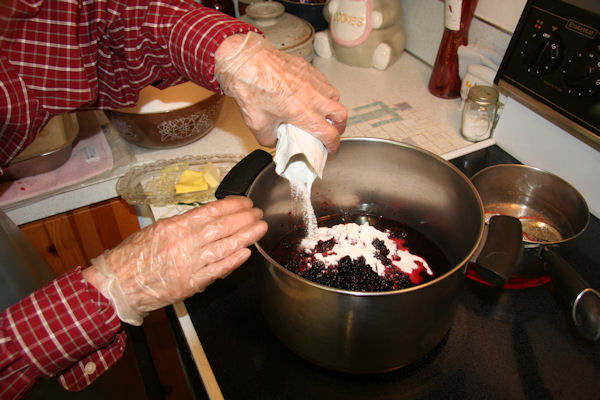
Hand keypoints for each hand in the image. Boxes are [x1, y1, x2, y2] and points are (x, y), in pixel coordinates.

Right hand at [83, 196, 267, 324]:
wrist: (117, 284)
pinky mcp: (191, 283)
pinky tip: (246, 252)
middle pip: (222, 227)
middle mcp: (184, 243)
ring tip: (260, 229)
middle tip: (258, 213)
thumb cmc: (132, 257)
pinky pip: (217, 270)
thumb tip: (207, 218)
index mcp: (175, 227)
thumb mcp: (155, 231)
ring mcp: (189, 264)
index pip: (210, 211)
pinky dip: (233, 261)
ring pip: (224, 246)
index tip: (245, 202)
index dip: (232, 206)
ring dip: (246, 236)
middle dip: (244, 219)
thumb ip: (182, 225)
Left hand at [214, 32, 346, 152]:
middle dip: (339, 127)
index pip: (329, 133)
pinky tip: (312, 95)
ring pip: (335, 96)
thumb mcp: (256, 124)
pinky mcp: (308, 68)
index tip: (330, 147)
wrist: (245, 60)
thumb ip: (269, 139)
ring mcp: (312, 80)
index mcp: (302, 113)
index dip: (332, 145)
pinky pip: (324, 82)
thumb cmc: (250, 87)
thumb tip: (275, 141)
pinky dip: (324, 92)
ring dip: (332, 108)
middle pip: (340, 115)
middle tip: (332, 130)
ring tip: (323, 112)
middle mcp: (311, 96)